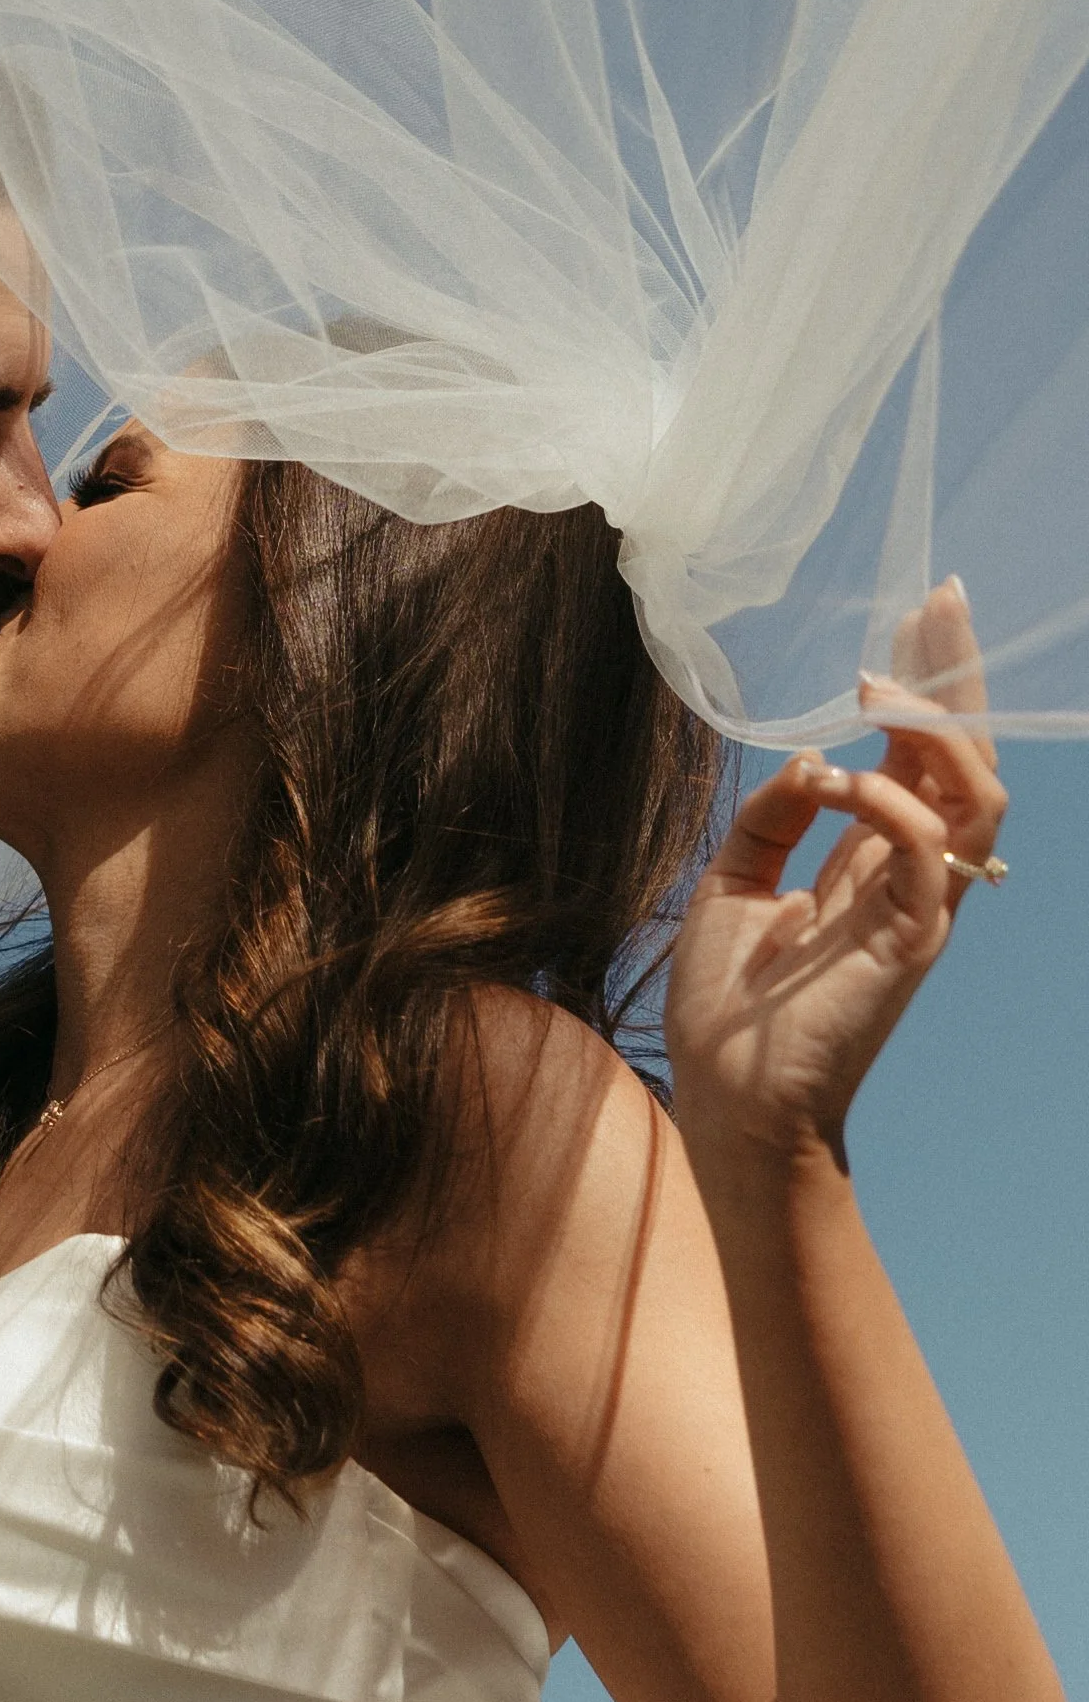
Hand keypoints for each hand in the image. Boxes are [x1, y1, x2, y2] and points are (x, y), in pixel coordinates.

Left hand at [665, 580, 1005, 1173]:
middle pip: (962, 759)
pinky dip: (890, 800)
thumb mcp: (732, 880)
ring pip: (974, 796)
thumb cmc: (730, 1003)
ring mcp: (920, 907)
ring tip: (882, 687)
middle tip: (939, 606)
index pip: (917, 755)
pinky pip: (931, 849)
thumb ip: (770, 815)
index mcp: (870, 859)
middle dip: (954, 679)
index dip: (923, 687)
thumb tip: (810, 755)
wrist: (727, 1096)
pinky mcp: (912, 940)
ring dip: (934, 730)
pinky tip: (840, 778)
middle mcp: (908, 875)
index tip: (919, 615)